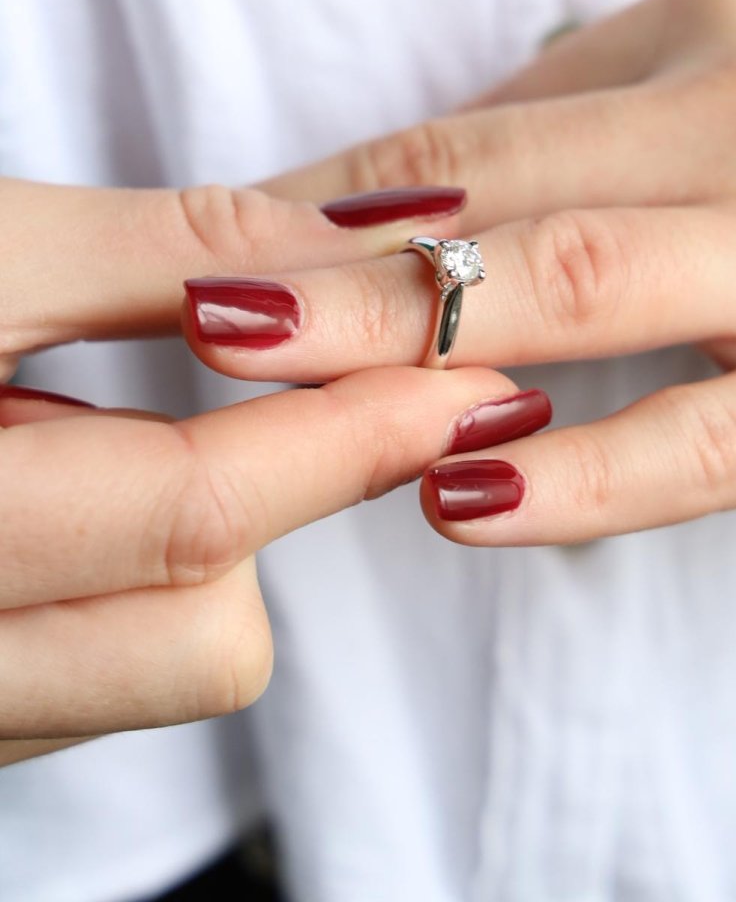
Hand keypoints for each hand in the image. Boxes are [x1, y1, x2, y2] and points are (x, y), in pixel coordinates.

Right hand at [0, 178, 525, 764]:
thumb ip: (169, 249)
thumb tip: (361, 242)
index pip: (199, 512)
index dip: (349, 437)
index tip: (460, 386)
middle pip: (208, 637)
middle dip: (290, 507)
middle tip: (336, 394)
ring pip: (158, 666)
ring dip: (209, 550)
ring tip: (167, 425)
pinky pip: (101, 669)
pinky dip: (142, 578)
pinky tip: (101, 478)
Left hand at [187, 0, 735, 545]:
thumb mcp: (732, 84)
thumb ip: (586, 130)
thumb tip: (414, 196)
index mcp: (717, 30)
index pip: (480, 135)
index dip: (336, 199)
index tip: (230, 250)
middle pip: (501, 192)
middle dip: (332, 257)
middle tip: (199, 304)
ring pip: (580, 282)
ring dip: (401, 331)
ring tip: (263, 367)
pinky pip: (712, 439)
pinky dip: (584, 474)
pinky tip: (462, 503)